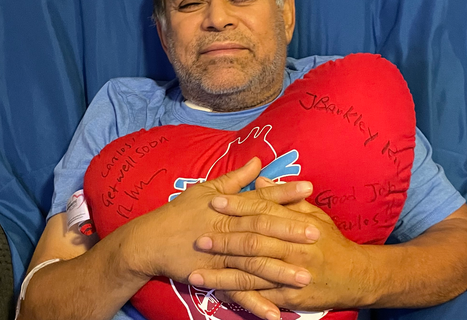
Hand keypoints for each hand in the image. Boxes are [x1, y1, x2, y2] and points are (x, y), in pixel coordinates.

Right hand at [126, 158, 317, 288]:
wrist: (150, 240)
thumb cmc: (179, 213)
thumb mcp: (205, 189)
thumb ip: (235, 179)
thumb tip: (257, 162)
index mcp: (228, 208)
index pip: (260, 198)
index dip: (284, 193)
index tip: (309, 187)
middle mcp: (227, 230)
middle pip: (262, 230)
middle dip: (290, 232)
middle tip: (316, 235)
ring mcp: (221, 256)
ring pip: (254, 264)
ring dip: (280, 271)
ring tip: (305, 276)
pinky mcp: (213, 278)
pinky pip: (237, 293)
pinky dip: (256, 304)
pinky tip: (275, 314)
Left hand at [189, 179, 374, 314]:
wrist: (356, 276)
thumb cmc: (332, 243)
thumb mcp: (314, 215)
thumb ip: (286, 199)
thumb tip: (261, 180)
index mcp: (299, 226)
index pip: (264, 213)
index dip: (238, 207)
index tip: (215, 202)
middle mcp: (294, 249)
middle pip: (254, 242)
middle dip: (225, 241)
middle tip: (200, 238)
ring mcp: (291, 275)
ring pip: (252, 273)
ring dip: (222, 274)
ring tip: (197, 272)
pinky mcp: (290, 297)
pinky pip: (260, 296)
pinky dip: (239, 296)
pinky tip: (218, 294)